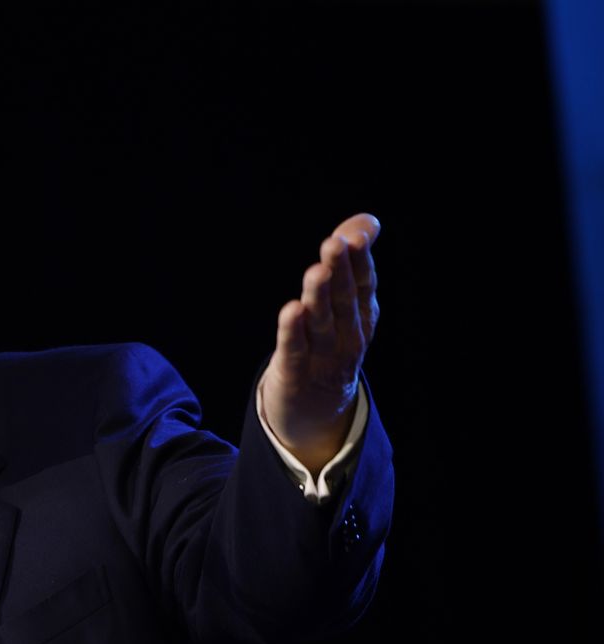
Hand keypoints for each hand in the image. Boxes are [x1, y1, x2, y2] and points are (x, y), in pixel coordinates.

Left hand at [258, 212, 379, 473]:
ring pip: (321, 324)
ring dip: (318, 297)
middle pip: (343, 300)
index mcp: (361, 314)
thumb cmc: (331, 343)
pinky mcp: (296, 374)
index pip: (362, 284)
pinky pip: (296, 350)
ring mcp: (323, 356)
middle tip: (334, 244)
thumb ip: (351, 261)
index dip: (359, 261)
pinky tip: (291, 311)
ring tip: (315, 272)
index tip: (354, 235)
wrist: (317, 408)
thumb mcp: (345, 303)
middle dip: (340, 272)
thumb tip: (366, 221)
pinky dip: (294, 332)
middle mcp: (347, 334)